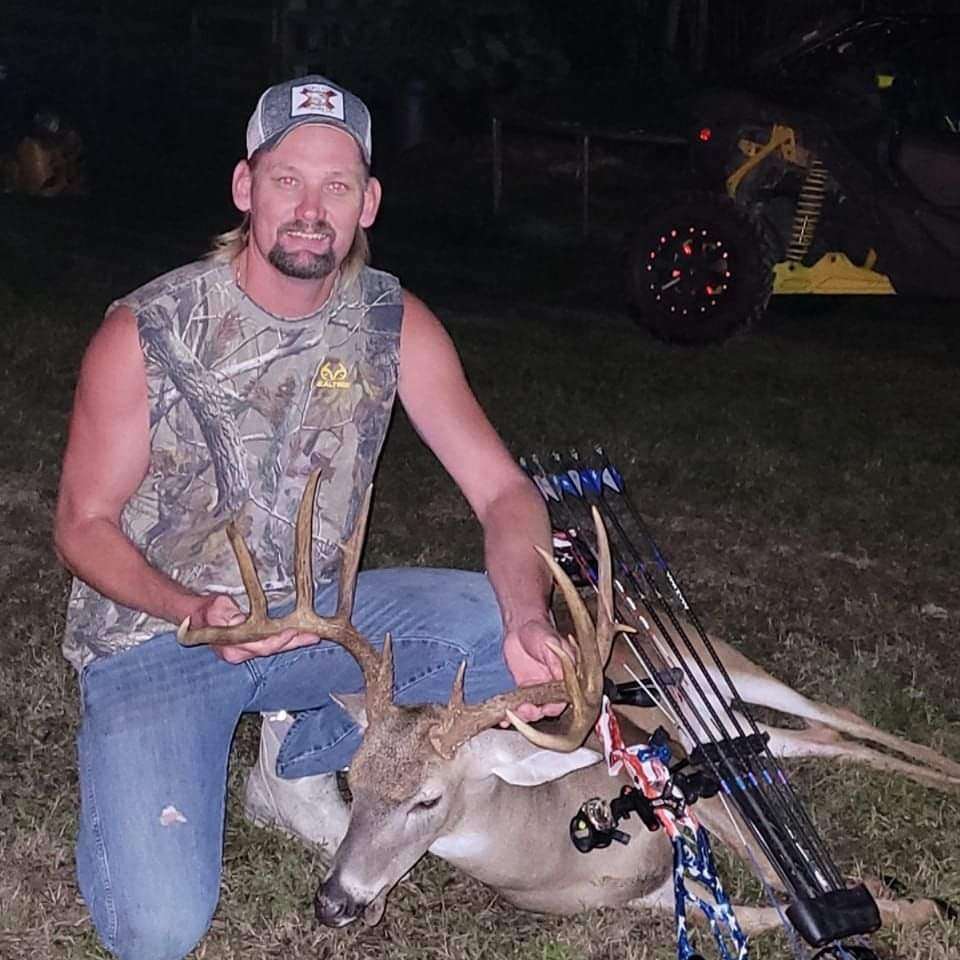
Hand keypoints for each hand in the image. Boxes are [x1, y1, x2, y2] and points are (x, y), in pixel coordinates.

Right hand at [186, 594, 320, 663]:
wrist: (194, 619)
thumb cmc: (206, 611)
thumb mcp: (217, 608)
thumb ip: (229, 614)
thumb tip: (239, 617)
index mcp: (232, 646)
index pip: (261, 645)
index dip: (279, 639)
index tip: (293, 631)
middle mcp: (239, 653)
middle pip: (272, 649)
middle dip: (294, 642)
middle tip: (313, 636)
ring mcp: (244, 653)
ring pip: (273, 649)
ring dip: (293, 643)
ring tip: (312, 637)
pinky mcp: (249, 649)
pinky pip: (270, 646)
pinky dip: (285, 642)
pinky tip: (299, 637)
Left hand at [502, 616, 575, 723]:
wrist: (521, 625)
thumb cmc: (542, 631)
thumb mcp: (552, 644)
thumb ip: (558, 662)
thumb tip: (566, 679)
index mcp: (566, 678)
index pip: (564, 699)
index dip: (554, 706)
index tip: (544, 708)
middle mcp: (553, 687)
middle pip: (546, 709)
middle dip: (535, 714)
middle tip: (525, 710)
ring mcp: (537, 690)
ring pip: (532, 711)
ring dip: (522, 716)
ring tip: (512, 714)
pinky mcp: (522, 690)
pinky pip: (518, 705)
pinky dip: (511, 714)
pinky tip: (503, 718)